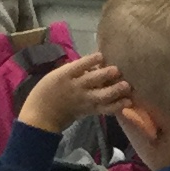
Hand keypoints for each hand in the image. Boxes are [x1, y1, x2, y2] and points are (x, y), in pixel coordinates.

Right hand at [17, 51, 131, 134]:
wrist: (42, 115)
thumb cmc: (47, 91)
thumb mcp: (55, 75)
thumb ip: (73, 69)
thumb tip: (93, 62)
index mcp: (64, 76)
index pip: (80, 66)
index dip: (91, 60)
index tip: (102, 55)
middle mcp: (76, 87)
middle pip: (92, 80)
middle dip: (106, 75)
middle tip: (118, 70)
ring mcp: (83, 100)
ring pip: (101, 96)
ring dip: (115, 91)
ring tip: (127, 87)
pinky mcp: (89, 111)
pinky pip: (104, 109)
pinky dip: (116, 106)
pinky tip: (127, 102)